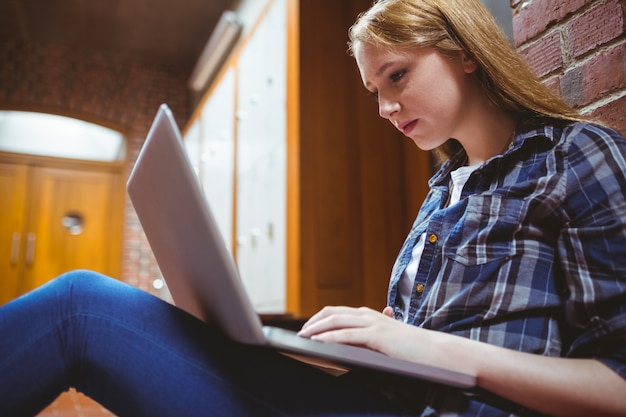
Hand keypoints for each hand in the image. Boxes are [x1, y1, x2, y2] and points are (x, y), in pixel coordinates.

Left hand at [298, 305, 415, 357]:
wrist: (433, 350)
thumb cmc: (410, 348)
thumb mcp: (384, 339)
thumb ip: (368, 338)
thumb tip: (350, 344)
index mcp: (368, 315)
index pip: (337, 312)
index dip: (319, 318)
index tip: (306, 328)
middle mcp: (368, 315)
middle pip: (332, 313)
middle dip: (313, 322)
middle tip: (300, 333)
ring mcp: (372, 323)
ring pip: (336, 321)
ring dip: (316, 329)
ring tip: (303, 337)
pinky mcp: (377, 336)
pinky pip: (347, 335)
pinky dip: (330, 338)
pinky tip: (319, 342)